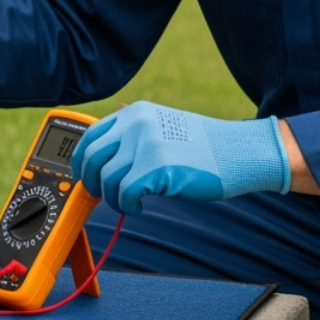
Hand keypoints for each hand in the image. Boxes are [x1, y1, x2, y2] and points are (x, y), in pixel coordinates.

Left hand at [70, 102, 290, 214]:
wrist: (238, 152)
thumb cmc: (203, 146)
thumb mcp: (163, 125)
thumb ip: (134, 132)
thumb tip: (106, 143)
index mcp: (134, 113)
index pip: (90, 134)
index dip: (81, 160)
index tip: (84, 176)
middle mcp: (135, 124)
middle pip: (91, 157)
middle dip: (91, 182)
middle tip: (102, 195)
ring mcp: (145, 144)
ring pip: (106, 179)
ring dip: (113, 198)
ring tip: (129, 203)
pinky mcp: (156, 168)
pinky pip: (124, 193)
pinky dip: (127, 205)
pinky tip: (139, 207)